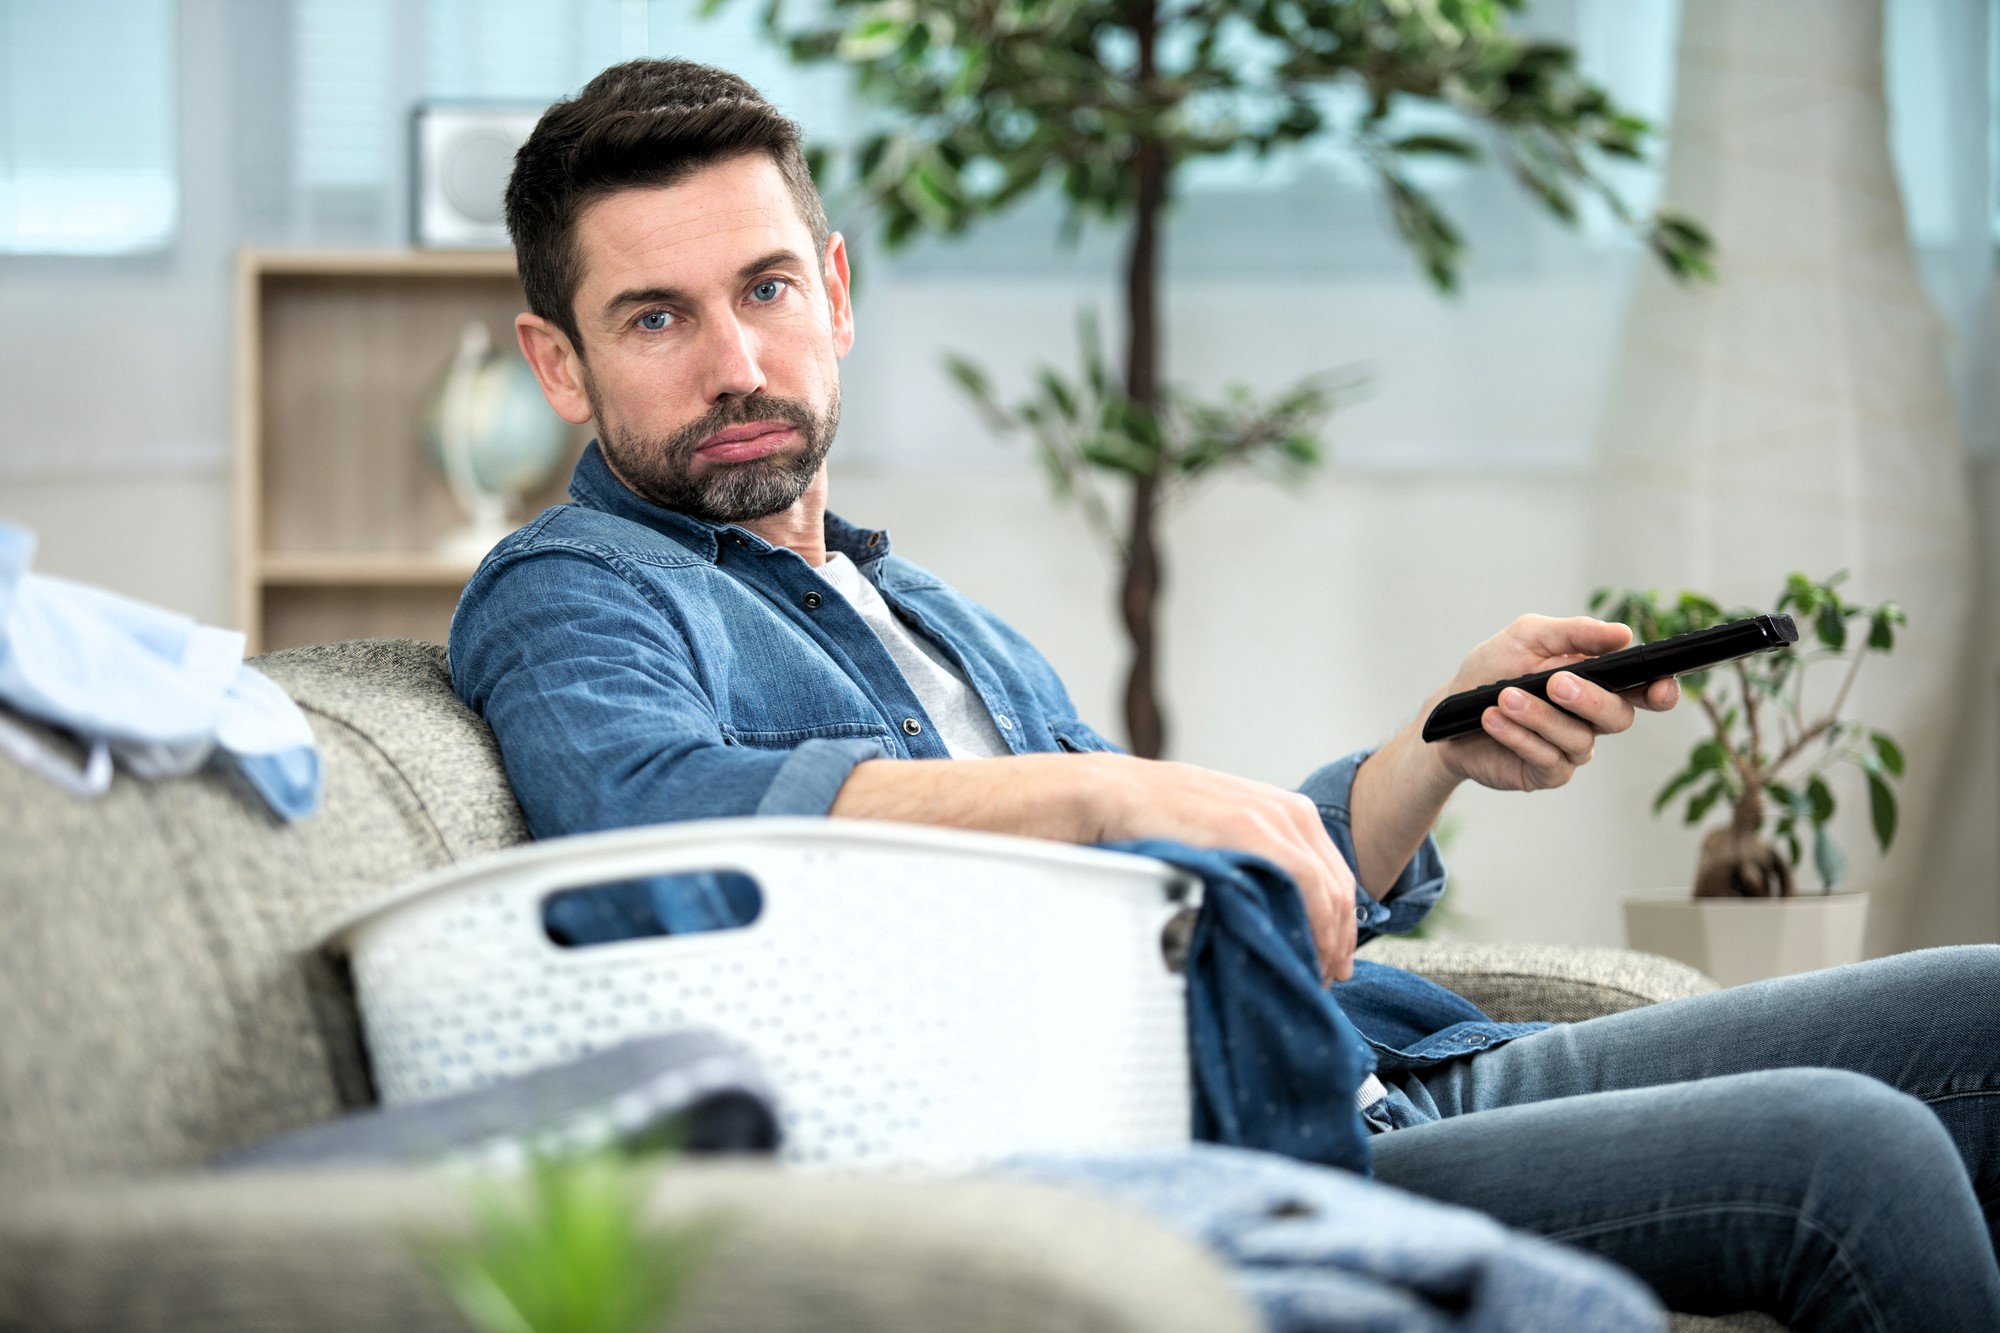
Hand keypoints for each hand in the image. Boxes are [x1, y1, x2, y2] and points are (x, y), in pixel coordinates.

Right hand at [1083, 756, 1360, 983]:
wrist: (1114, 796)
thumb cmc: (1157, 820)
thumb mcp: (1221, 835)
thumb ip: (1253, 860)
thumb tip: (1268, 910)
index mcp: (1286, 811)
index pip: (1333, 876)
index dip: (1339, 923)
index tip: (1331, 959)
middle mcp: (1289, 811)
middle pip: (1339, 887)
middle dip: (1339, 940)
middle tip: (1329, 979)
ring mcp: (1273, 818)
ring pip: (1330, 890)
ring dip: (1328, 940)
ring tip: (1312, 976)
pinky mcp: (1252, 829)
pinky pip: (1306, 884)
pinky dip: (1315, 924)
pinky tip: (1305, 953)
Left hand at [1429, 615, 1680, 793]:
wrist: (1447, 710)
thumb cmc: (1492, 670)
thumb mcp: (1526, 638)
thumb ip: (1573, 633)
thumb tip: (1622, 634)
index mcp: (1596, 682)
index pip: (1642, 689)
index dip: (1660, 691)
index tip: (1661, 685)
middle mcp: (1590, 719)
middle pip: (1618, 717)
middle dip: (1589, 699)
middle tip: (1554, 682)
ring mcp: (1570, 749)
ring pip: (1577, 739)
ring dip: (1540, 716)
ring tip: (1505, 697)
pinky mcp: (1545, 773)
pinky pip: (1547, 759)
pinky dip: (1519, 736)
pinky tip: (1494, 720)